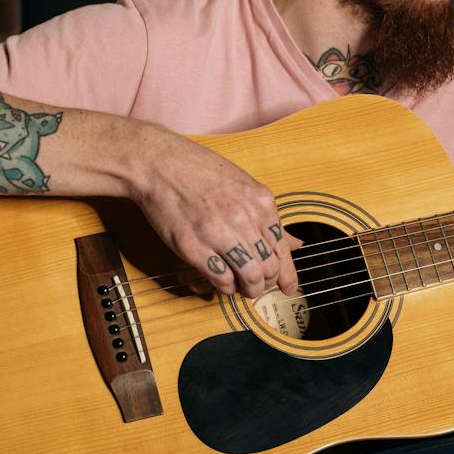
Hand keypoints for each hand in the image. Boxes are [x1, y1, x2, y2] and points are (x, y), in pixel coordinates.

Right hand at [127, 124, 301, 299]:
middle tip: (258, 285)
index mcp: (260, 202)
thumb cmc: (199, 171)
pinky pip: (221, 279)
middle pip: (269, 267)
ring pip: (249, 277)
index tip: (288, 287)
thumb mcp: (244, 186)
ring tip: (242, 288)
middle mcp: (243, 218)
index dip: (287, 275)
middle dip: (266, 283)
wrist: (159, 164)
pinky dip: (226, 287)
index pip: (283, 249)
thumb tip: (294, 243)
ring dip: (248, 289)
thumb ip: (268, 219)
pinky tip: (223, 282)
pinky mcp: (193, 247)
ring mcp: (217, 233)